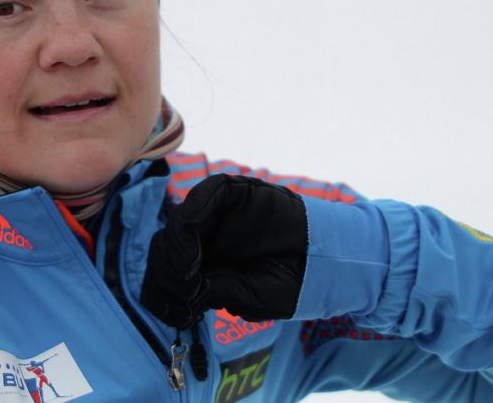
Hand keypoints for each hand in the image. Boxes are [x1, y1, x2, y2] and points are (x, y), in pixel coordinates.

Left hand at [141, 174, 307, 328]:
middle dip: (170, 268)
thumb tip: (180, 288)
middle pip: (167, 244)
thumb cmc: (286, 284)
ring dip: (179, 245)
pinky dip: (196, 207)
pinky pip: (207, 192)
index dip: (168, 283)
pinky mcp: (235, 192)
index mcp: (204, 263)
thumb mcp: (241, 295)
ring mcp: (218, 214)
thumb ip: (210, 289)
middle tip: (187, 285)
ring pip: (180, 220)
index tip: (183, 300)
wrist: (324, 264)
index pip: (168, 267)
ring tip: (192, 267)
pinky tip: (196, 232)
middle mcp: (206, 237)